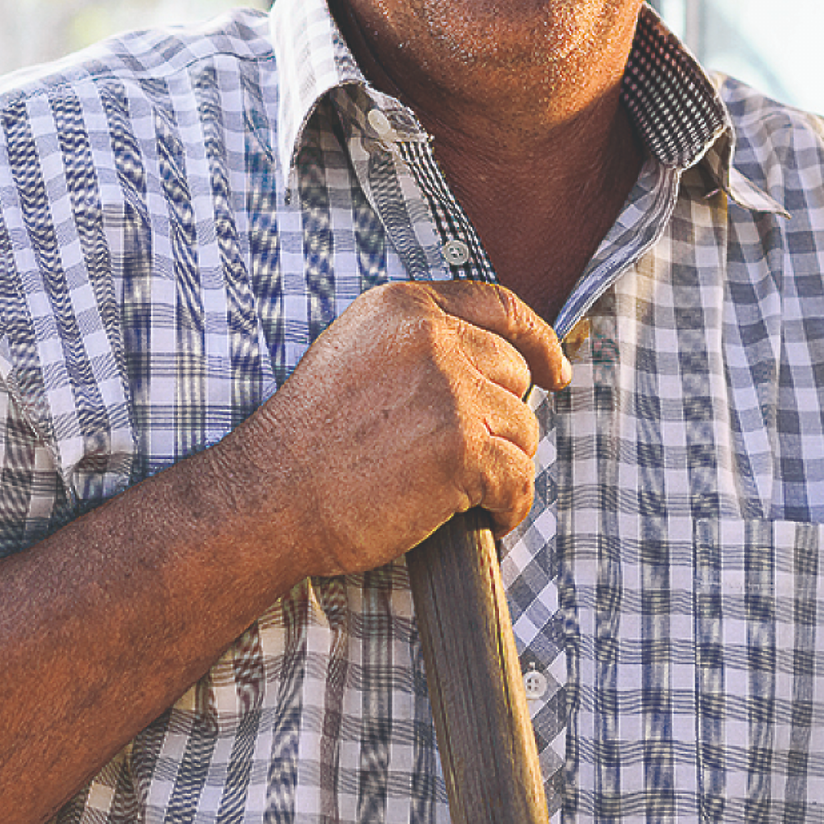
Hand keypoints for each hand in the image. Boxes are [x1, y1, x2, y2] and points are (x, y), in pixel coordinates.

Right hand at [218, 281, 570, 580]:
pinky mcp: (462, 448)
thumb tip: (491, 358)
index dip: (537, 340)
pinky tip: (483, 518)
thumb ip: (416, 343)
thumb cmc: (308, 443)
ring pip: (522, 430)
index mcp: (403, 307)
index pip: (498, 306)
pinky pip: (520, 479)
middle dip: (499, 422)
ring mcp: (450, 391)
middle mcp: (431, 337)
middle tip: (459, 460)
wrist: (268, 500)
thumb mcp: (355, 355)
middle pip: (515, 375)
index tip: (555, 370)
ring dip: (500, 467)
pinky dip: (509, 507)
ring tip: (453, 491)